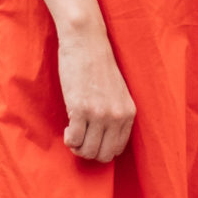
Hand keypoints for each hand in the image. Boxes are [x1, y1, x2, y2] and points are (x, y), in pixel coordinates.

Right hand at [58, 23, 135, 163]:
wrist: (86, 43)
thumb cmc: (98, 66)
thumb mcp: (117, 93)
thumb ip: (115, 114)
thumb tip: (102, 139)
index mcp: (129, 113)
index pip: (117, 149)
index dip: (101, 149)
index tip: (92, 139)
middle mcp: (117, 116)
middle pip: (103, 155)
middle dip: (88, 151)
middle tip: (80, 138)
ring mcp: (99, 114)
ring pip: (87, 151)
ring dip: (77, 146)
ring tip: (73, 132)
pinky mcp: (80, 110)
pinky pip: (74, 140)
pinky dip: (69, 139)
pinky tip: (68, 127)